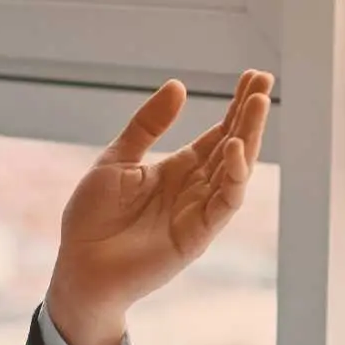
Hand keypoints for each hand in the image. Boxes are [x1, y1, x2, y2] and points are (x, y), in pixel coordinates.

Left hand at [45, 69, 271, 344]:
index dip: (236, 107)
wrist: (78, 267)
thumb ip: (147, 126)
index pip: (217, 134)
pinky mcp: (196, 236)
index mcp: (178, 170)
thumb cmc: (92, 218)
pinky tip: (234, 150)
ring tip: (258, 105)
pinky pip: (223, 205)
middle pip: (232, 146)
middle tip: (266, 82)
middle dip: (250, 116)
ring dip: (248, 139)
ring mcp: (198, 213)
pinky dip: (233, 178)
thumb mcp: (116, 159)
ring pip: (235, 172)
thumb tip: (179, 85)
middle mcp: (194, 189)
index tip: (254, 77)